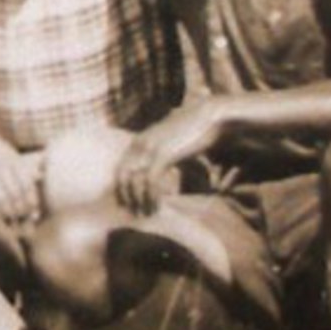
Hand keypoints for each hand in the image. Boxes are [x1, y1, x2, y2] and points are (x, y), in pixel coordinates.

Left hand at [115, 102, 225, 216]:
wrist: (209, 116)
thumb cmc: (194, 130)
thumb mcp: (173, 142)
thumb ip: (165, 154)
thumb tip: (167, 167)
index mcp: (140, 140)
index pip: (121, 167)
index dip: (123, 187)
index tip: (130, 203)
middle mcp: (140, 143)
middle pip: (122, 176)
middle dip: (127, 196)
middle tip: (135, 212)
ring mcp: (150, 149)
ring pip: (134, 181)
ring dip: (139, 201)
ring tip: (147, 213)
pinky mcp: (163, 155)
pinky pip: (150, 182)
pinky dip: (152, 197)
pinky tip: (157, 206)